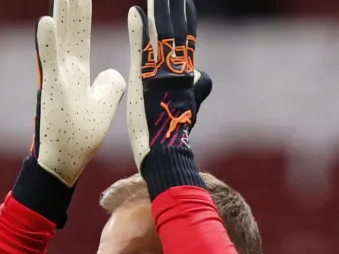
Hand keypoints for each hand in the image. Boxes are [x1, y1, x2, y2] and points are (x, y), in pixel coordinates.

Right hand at [32, 0, 126, 186]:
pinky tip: (45, 22)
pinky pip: (49, 63)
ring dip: (60, 9)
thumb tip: (114, 73)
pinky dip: (47, 43)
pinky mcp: (53, 91)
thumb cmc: (81, 137)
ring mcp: (56, 77)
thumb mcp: (103, 106)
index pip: (80, 30)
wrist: (65, 163)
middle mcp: (64, 68)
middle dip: (71, 0)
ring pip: (59, 35)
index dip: (81, 8)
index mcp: (76, 70)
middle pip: (70, 25)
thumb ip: (109, 85)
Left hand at [126, 0, 210, 193]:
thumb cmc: (172, 136)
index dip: (184, 19)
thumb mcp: (187, 107)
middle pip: (175, 31)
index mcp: (181, 76)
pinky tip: (137, 11)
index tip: (183, 1)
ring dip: (161, 10)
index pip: (184, 40)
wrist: (167, 154)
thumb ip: (196, 88)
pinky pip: (144, 51)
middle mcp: (176, 71)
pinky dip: (140, 31)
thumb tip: (201, 73)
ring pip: (162, 35)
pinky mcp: (148, 81)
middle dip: (174, 7)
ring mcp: (163, 75)